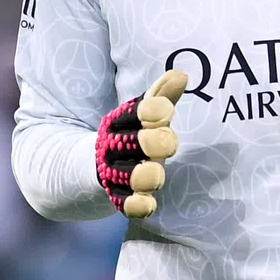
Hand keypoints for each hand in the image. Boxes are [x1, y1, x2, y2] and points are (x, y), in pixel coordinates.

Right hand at [95, 69, 186, 216]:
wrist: (98, 165)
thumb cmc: (133, 135)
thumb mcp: (144, 115)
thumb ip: (161, 96)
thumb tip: (181, 75)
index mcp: (121, 122)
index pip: (135, 112)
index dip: (151, 111)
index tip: (166, 110)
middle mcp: (116, 146)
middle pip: (134, 143)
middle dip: (153, 142)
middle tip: (169, 144)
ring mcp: (116, 173)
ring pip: (130, 176)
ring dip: (145, 175)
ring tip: (156, 174)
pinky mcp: (118, 197)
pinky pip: (125, 204)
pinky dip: (136, 205)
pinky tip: (148, 204)